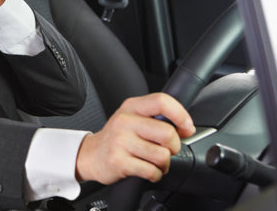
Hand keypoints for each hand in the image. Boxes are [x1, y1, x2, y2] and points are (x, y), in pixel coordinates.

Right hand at [75, 93, 194, 184]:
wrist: (90, 155)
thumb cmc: (117, 137)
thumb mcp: (132, 118)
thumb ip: (156, 118)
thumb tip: (186, 127)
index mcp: (131, 106)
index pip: (162, 102)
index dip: (181, 115)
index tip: (186, 127)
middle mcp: (125, 121)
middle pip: (167, 133)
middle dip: (174, 146)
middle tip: (166, 149)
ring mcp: (121, 141)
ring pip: (162, 155)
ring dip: (164, 164)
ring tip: (154, 162)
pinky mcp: (119, 161)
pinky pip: (151, 171)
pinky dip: (155, 174)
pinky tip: (146, 170)